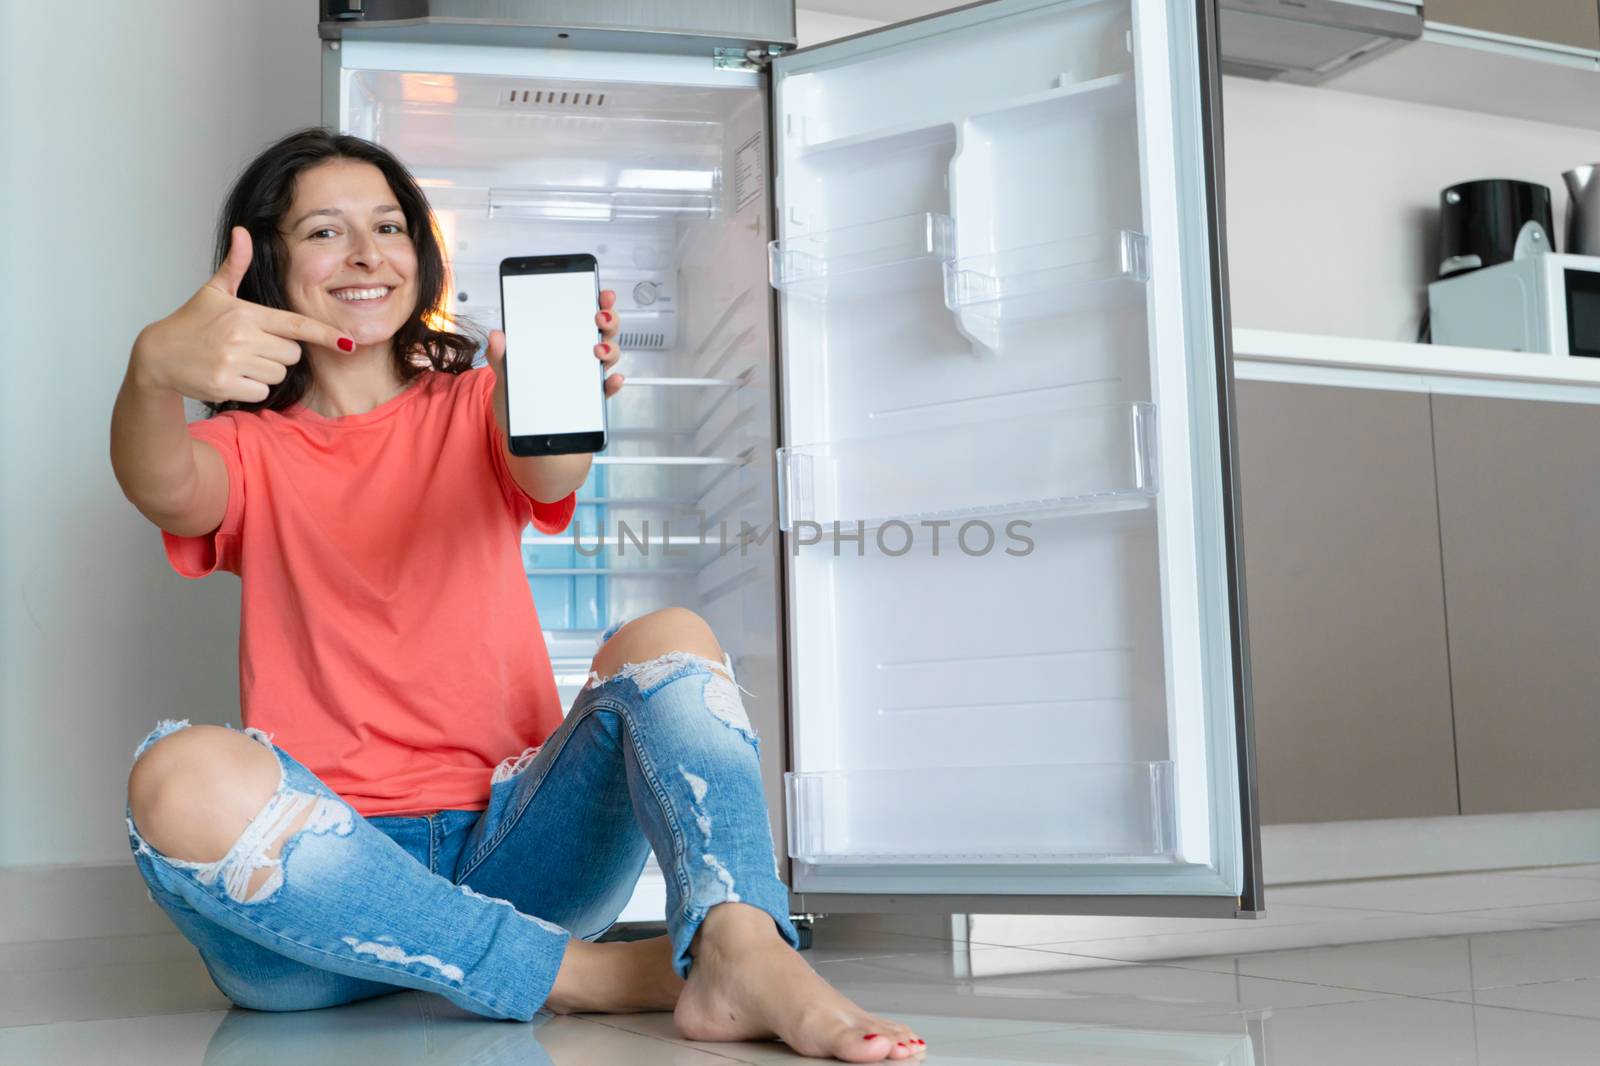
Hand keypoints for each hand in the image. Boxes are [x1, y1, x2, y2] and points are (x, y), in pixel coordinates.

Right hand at [131, 226, 351, 403]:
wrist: (157, 354)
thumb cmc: (192, 321)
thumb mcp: (214, 291)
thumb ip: (236, 265)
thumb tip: (243, 231)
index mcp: (245, 313)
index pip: (296, 325)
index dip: (325, 334)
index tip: (349, 342)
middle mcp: (241, 337)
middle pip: (292, 354)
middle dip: (280, 353)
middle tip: (253, 346)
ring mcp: (233, 362)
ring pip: (278, 374)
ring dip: (266, 371)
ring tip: (239, 360)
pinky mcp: (225, 385)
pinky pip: (262, 391)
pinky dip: (252, 388)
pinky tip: (232, 376)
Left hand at [483, 289, 625, 436]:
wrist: (529, 445)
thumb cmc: (520, 408)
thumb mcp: (504, 381)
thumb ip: (501, 358)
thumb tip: (496, 336)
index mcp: (559, 345)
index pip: (579, 316)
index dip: (593, 301)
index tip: (599, 291)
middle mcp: (578, 358)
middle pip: (602, 331)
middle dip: (607, 319)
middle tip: (597, 316)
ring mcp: (588, 379)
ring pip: (609, 356)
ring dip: (610, 348)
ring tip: (598, 349)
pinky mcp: (594, 403)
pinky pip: (608, 390)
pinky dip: (612, 384)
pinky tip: (611, 380)